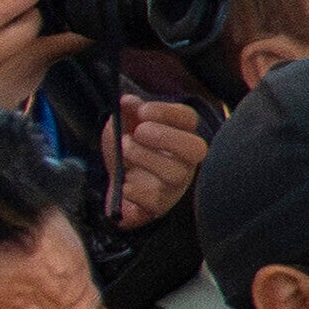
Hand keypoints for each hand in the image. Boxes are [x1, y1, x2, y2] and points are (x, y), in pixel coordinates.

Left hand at [107, 94, 206, 234]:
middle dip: (166, 137)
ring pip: (175, 174)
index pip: (188, 120)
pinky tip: (123, 183)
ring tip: (125, 149)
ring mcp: (173, 185)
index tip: (142, 111)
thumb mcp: (123, 127)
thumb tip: (127, 101)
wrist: (112, 188)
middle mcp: (183, 161)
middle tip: (139, 132)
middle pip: (196, 148)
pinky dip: (134, 189)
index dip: (167, 112)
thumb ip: (128, 112)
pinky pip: (153, 200)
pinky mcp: (157, 207)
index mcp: (178, 136)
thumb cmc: (127, 153)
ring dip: (146, 158)